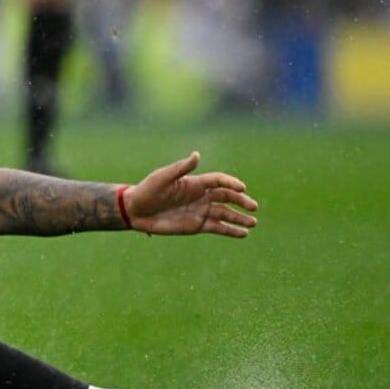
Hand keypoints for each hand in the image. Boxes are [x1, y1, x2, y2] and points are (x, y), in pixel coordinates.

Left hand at [124, 152, 257, 236]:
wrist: (136, 211)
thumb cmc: (147, 190)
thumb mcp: (163, 177)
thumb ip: (181, 168)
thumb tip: (197, 154)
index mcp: (194, 183)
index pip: (219, 181)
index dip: (231, 183)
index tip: (242, 188)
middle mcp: (201, 196)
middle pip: (227, 197)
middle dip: (241, 201)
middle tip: (253, 207)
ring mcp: (200, 211)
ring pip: (225, 214)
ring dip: (240, 218)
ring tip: (253, 223)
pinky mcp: (197, 225)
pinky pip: (218, 227)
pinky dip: (231, 231)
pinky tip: (243, 234)